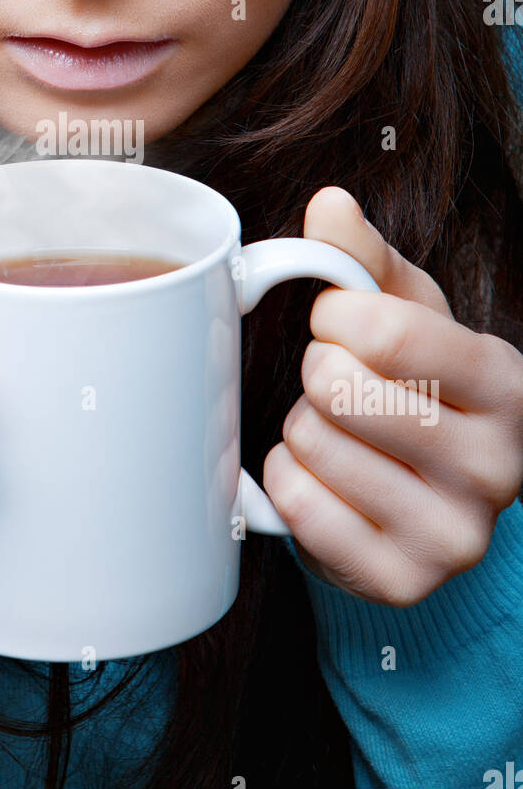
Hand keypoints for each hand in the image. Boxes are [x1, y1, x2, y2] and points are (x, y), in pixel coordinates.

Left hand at [262, 187, 522, 604]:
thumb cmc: (415, 389)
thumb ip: (365, 259)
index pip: (389, 332)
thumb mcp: (405, 314)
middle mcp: (497, 468)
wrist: (422, 497)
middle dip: (317, 372)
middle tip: (335, 383)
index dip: (338, 316)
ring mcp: (453, 536)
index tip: (339, 322)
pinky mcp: (400, 582)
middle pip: (342, 389)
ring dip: (301, 427)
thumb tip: (329, 206)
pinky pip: (297, 503)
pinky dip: (288, 479)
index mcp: (507, 386)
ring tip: (337, 433)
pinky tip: (323, 478)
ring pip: (312, 443)